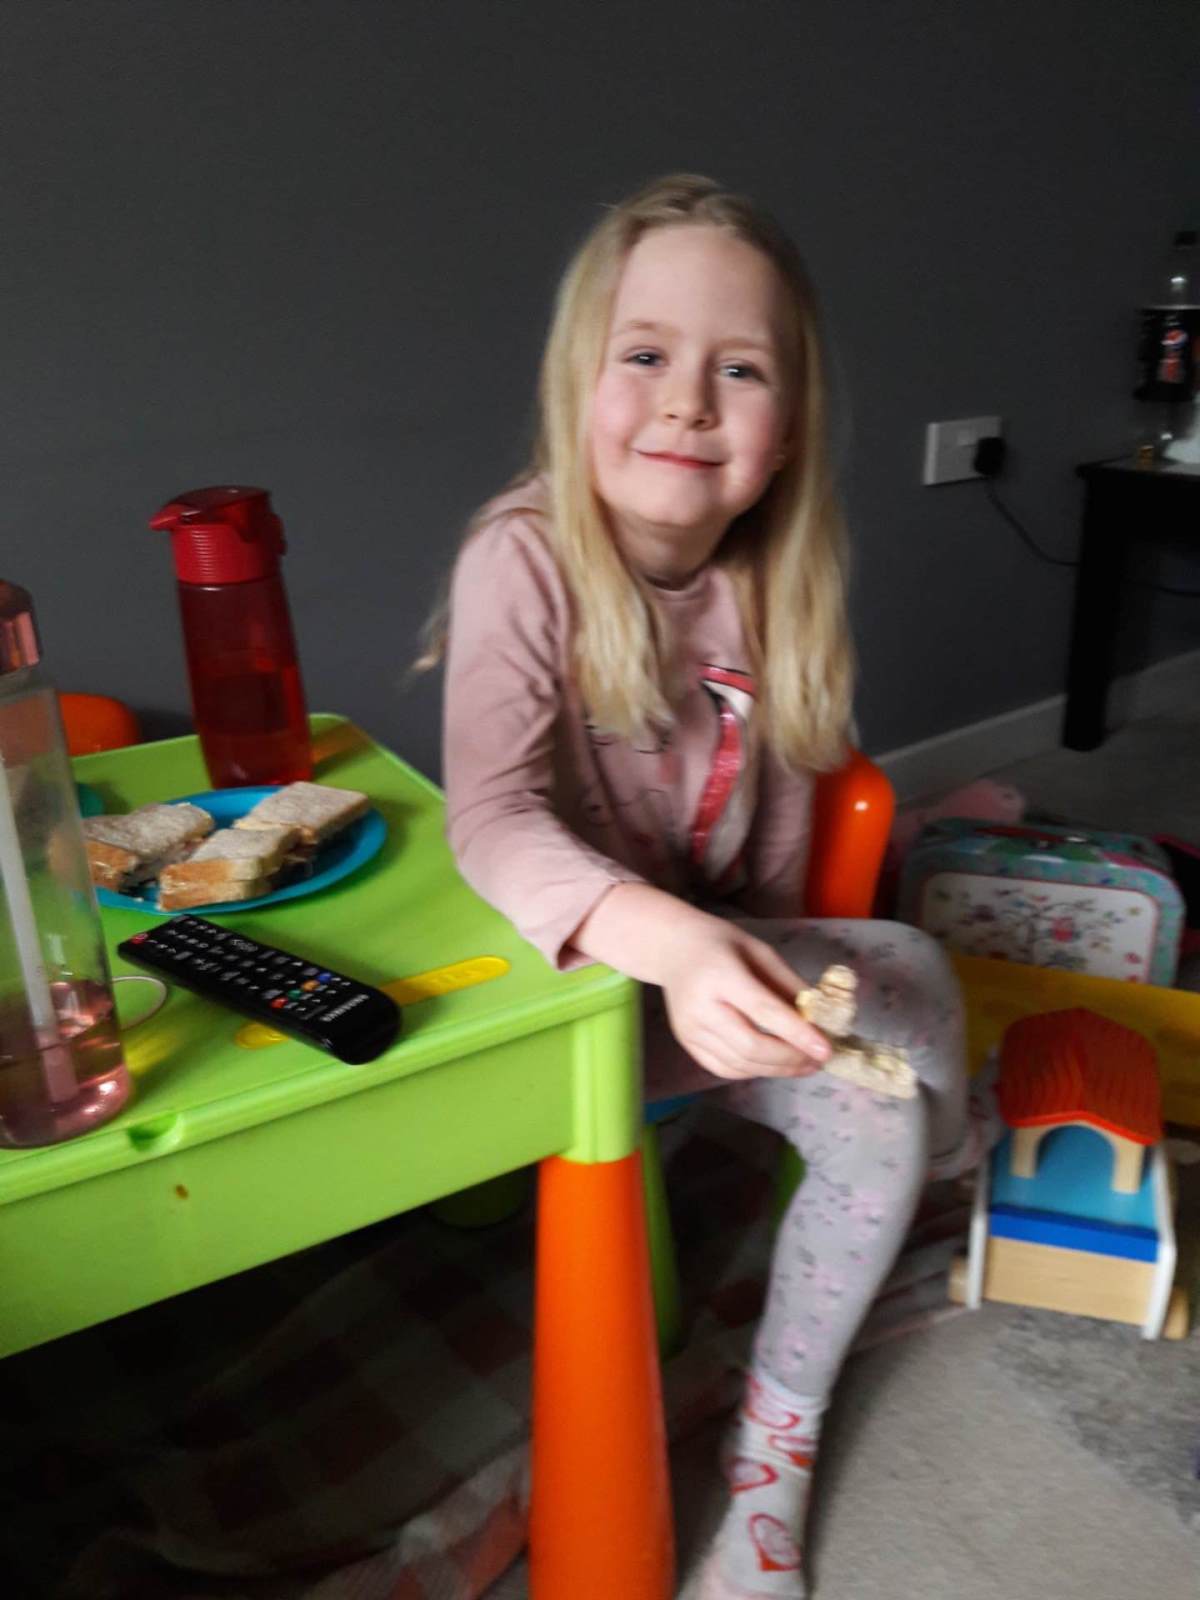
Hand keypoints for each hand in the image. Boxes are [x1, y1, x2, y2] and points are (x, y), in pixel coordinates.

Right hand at [659, 917, 830, 1081]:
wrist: (672, 948)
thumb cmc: (720, 944)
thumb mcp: (760, 952)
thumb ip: (787, 985)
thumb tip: (818, 1020)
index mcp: (720, 975)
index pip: (763, 1011)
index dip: (797, 1033)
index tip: (825, 1049)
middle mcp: (700, 1006)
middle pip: (750, 1046)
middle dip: (789, 1059)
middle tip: (817, 1061)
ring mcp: (690, 1029)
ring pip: (739, 1064)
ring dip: (776, 1070)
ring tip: (803, 1065)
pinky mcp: (686, 1043)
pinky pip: (724, 1068)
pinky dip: (754, 1071)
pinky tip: (773, 1065)